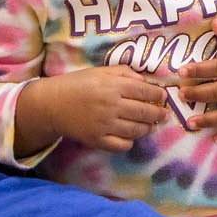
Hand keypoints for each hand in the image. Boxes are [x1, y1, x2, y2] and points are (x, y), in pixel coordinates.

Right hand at [14, 65, 167, 155]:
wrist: (53, 103)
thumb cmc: (78, 84)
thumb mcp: (100, 71)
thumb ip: (124, 72)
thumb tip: (146, 81)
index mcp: (114, 86)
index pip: (145, 92)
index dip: (158, 95)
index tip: (163, 97)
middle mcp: (112, 105)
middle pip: (145, 112)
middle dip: (158, 114)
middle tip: (163, 115)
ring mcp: (105, 124)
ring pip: (136, 130)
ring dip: (148, 128)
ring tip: (150, 126)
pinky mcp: (98, 140)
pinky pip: (122, 145)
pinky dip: (130, 142)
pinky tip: (130, 137)